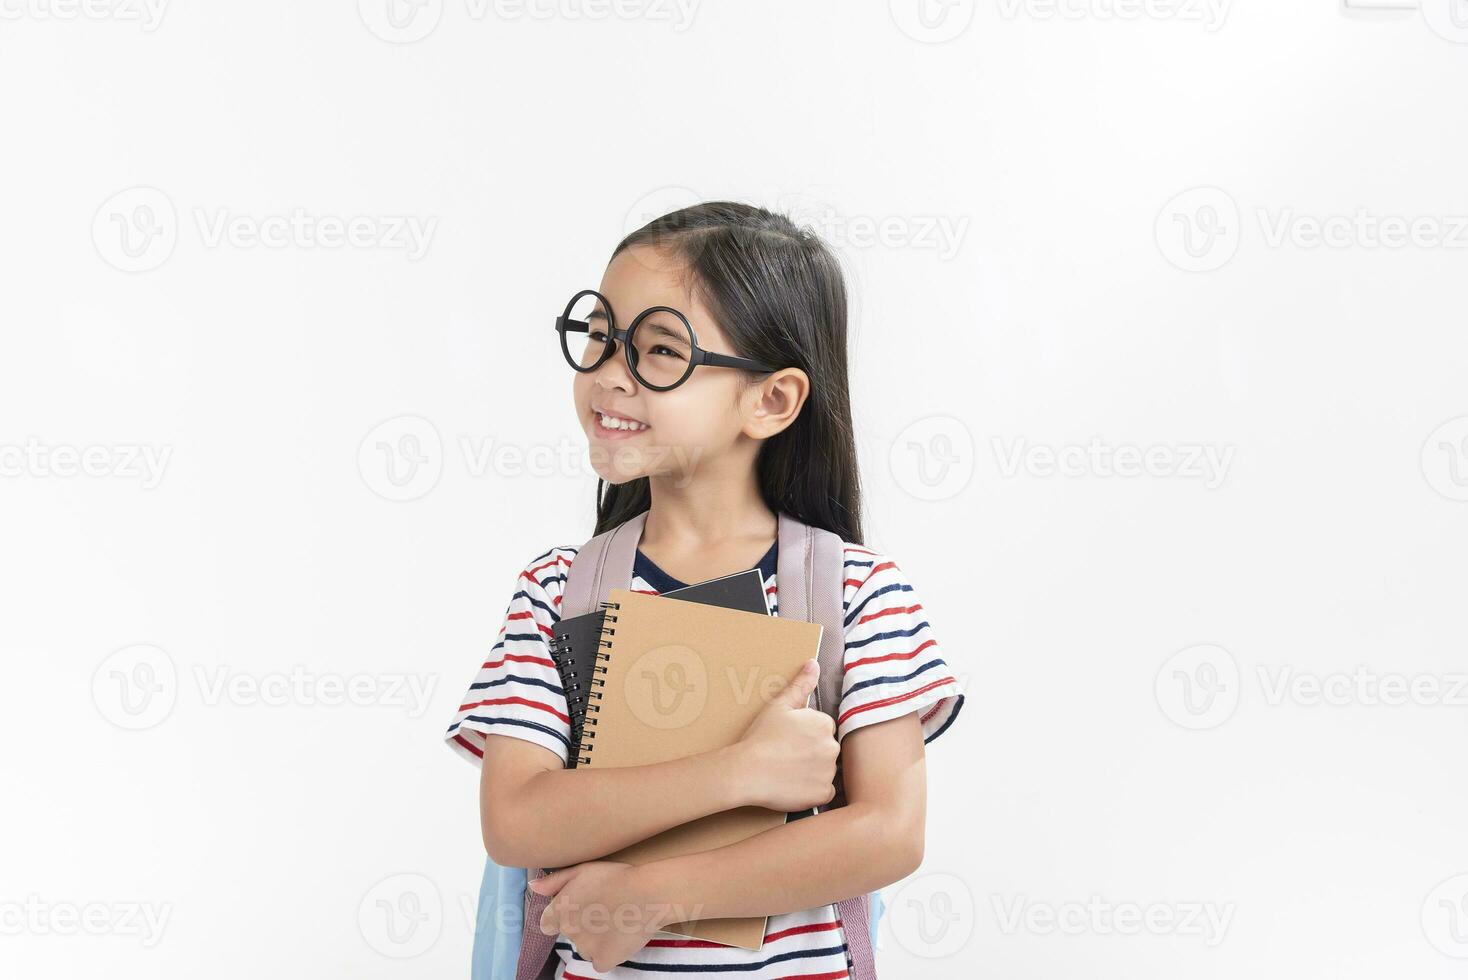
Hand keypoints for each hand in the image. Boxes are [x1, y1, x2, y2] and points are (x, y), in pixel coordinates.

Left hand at [530, 862, 674, 973]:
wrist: (646, 895)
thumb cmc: (615, 877)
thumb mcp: (582, 869)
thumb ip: (554, 881)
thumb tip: (533, 887)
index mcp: (560, 910)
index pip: (547, 923)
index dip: (562, 916)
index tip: (579, 909)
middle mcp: (568, 932)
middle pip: (571, 933)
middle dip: (582, 925)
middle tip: (603, 910)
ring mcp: (586, 949)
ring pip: (586, 948)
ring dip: (595, 940)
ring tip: (615, 922)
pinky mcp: (604, 962)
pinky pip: (601, 962)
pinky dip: (608, 954)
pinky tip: (620, 937)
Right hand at [732, 658, 838, 811]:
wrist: (747, 771)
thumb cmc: (760, 737)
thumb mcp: (779, 706)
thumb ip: (800, 684)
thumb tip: (813, 663)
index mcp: (823, 723)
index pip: (823, 728)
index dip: (805, 734)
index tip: (788, 740)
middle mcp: (832, 747)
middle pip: (826, 749)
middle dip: (811, 752)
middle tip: (786, 756)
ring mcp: (829, 772)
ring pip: (825, 771)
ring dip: (812, 771)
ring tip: (787, 771)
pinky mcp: (823, 794)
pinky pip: (824, 792)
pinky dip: (812, 790)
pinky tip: (793, 785)